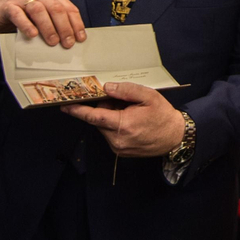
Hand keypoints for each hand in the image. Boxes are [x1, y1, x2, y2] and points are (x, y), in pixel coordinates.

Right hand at [0, 0, 85, 47]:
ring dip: (48, 27)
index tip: (80, 38)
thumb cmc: (25, 16)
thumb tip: (70, 40)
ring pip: (39, 10)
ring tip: (52, 41)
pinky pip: (18, 14)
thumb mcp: (43, 17)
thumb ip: (54, 23)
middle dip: (64, 27)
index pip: (69, 8)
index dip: (76, 24)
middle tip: (67, 43)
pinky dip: (27, 25)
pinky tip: (32, 35)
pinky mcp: (9, 6)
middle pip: (56, 8)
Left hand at [61, 82, 185, 157]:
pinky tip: (131, 123)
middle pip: (99, 120)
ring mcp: (118, 148)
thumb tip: (107, 88)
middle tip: (122, 101)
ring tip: (131, 113)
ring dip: (111, 117)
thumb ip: (127, 91)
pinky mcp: (120, 152)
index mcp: (123, 125)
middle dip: (105, 108)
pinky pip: (110, 135)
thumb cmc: (163, 116)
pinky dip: (115, 126)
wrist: (175, 137)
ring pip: (104, 127)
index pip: (94, 117)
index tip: (64, 106)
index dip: (78, 111)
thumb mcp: (148, 97)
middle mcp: (117, 140)